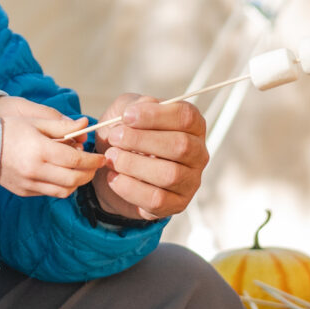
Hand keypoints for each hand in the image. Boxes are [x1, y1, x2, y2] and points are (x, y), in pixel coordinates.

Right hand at [0, 97, 105, 197]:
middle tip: (95, 166)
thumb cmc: (10, 129)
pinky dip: (62, 186)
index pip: (76, 160)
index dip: (93, 160)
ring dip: (78, 182)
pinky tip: (63, 175)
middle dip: (90, 173)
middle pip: (74, 179)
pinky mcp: (25, 192)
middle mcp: (36, 170)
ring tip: (81, 171)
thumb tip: (85, 124)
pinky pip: (51, 193)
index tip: (102, 157)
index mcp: (40, 150)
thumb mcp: (36, 122)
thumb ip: (63, 126)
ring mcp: (30, 184)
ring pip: (65, 191)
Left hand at [88, 94, 209, 222]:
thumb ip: (134, 104)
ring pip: (170, 174)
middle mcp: (198, 153)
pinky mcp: (176, 204)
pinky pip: (158, 200)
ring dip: (134, 165)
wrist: (113, 169)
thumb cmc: (126, 136)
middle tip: (114, 138)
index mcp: (192, 126)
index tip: (126, 116)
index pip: (186, 117)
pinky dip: (130, 188)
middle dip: (142, 141)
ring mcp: (190, 181)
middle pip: (181, 146)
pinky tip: (114, 178)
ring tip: (111, 158)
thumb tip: (143, 106)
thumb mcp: (126, 112)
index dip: (155, 115)